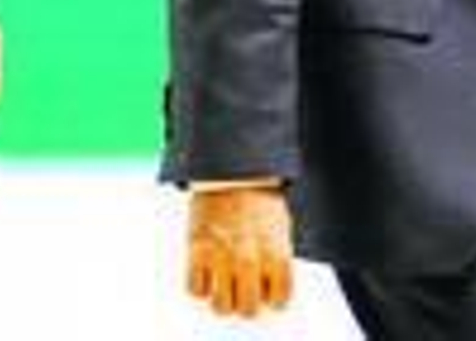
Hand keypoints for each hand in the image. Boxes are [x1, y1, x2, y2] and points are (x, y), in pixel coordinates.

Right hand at [187, 185, 294, 317]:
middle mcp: (250, 260)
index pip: (279, 301)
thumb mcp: (279, 227)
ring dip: (223, 300)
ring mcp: (222, 256)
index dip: (273, 299)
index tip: (267, 292)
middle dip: (246, 304)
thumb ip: (275, 260)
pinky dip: (199, 287)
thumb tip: (267, 291)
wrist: (229, 167)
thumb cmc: (258, 197)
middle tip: (242, 293)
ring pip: (222, 307)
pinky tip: (206, 274)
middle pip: (248, 309)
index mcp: (277, 255)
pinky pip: (195, 289)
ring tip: (223, 288)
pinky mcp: (197, 249)